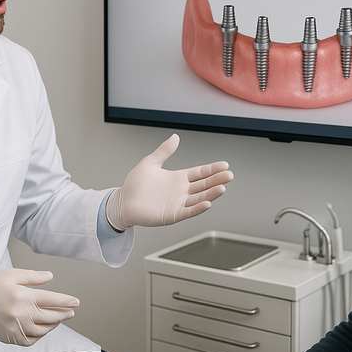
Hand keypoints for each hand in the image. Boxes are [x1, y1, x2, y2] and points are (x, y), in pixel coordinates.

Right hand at [0, 268, 78, 345]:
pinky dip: (39, 336)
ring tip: (58, 319)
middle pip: (50, 316)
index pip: (52, 300)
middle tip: (71, 311)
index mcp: (23, 296)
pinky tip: (42, 329)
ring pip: (42, 330)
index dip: (66, 301)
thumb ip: (33, 277)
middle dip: (63, 314)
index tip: (76, 302)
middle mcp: (21, 313)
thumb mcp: (12, 275)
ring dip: (53, 325)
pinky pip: (29, 340)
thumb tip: (50, 276)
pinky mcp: (9, 337)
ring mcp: (15, 327)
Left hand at [106, 134, 232, 230]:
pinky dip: (198, 208)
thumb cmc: (135, 185)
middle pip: (203, 185)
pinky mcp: (171, 215)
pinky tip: (207, 203)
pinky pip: (188, 211)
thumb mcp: (150, 162)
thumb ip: (164, 151)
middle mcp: (181, 191)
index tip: (224, 165)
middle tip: (229, 175)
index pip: (199, 173)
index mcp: (178, 178)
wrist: (122, 201)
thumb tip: (175, 137)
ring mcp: (177, 203)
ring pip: (199, 198)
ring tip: (222, 188)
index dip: (212, 170)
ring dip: (211, 194)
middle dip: (217, 180)